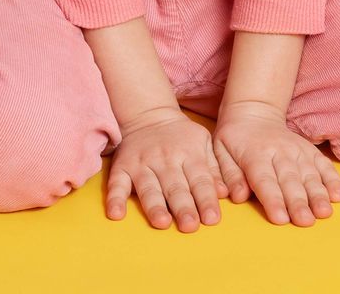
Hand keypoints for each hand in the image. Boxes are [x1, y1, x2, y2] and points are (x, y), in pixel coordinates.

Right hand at [104, 107, 225, 231]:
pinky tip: (116, 214)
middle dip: (183, 207)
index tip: (211, 219)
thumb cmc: (182, 137)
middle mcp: (165, 159)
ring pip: (149, 187)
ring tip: (162, 222)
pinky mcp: (122, 167)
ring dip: (155, 206)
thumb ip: (215, 168)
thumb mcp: (204, 143)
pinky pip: (117, 184)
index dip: (206, 200)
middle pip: (175, 186)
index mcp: (189, 153)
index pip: (200, 179)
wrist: (149, 115)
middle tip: (190, 226)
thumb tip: (224, 193)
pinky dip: (115, 199)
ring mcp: (142, 163)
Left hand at [212, 100, 339, 225]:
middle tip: (305, 222)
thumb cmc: (234, 140)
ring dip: (318, 194)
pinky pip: (324, 165)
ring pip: (309, 174)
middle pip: (290, 180)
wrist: (254, 113)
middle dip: (298, 202)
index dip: (273, 199)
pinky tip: (337, 196)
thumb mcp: (220, 152)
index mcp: (254, 154)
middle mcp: (279, 151)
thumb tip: (238, 196)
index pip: (264, 179)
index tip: (280, 218)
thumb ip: (229, 175)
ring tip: (324, 213)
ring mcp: (297, 150)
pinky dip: (332, 179)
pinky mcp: (310, 150)